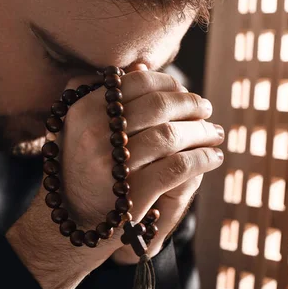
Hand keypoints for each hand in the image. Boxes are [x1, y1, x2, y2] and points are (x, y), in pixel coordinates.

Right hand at [62, 68, 223, 261]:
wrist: (72, 223)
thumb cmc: (82, 169)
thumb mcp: (80, 129)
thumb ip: (106, 98)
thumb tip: (143, 65)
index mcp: (83, 111)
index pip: (137, 82)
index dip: (169, 83)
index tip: (185, 91)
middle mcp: (94, 134)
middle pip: (158, 106)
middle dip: (191, 105)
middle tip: (207, 109)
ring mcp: (114, 164)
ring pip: (170, 136)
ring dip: (202, 132)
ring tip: (216, 134)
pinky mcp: (133, 192)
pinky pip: (178, 167)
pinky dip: (202, 159)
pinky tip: (213, 158)